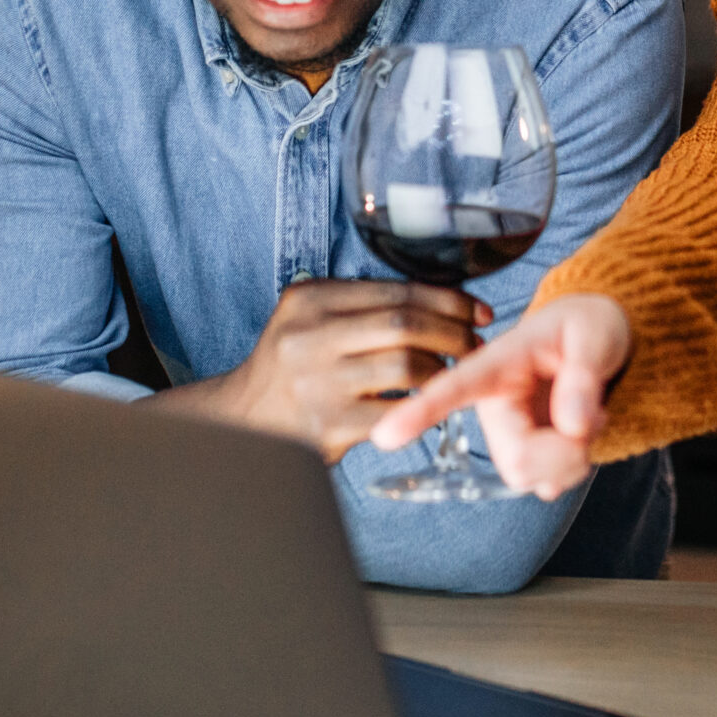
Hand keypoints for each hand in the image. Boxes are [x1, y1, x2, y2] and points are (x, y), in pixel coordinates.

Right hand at [193, 280, 490, 461]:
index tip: (476, 310)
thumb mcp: (312, 319)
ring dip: (444, 370)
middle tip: (475, 343)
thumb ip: (364, 305)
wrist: (241, 421)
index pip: (397, 290)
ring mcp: (318, 382)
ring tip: (454, 373)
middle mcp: (309, 336)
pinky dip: (422, 405)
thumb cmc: (292, 368)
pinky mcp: (328, 425)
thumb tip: (445, 302)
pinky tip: (428, 404)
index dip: (448, 299)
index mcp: (310, 299)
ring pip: (407, 366)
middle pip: (406, 324)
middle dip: (454, 332)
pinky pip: (396, 411)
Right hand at [368, 293, 630, 497]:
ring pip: (532, 477)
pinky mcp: (523, 454)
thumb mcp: (597, 335)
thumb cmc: (589, 326)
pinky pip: (546, 483)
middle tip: (591, 416)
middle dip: (566, 451)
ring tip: (584, 416)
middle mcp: (492, 403)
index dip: (417, 411)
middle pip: (518, 460)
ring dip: (573, 456)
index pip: (453, 387)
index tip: (383, 434)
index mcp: (497, 364)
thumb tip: (574, 425)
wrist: (595, 340)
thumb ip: (585, 375)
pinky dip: (575, 464)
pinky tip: (578, 433)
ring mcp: (507, 433)